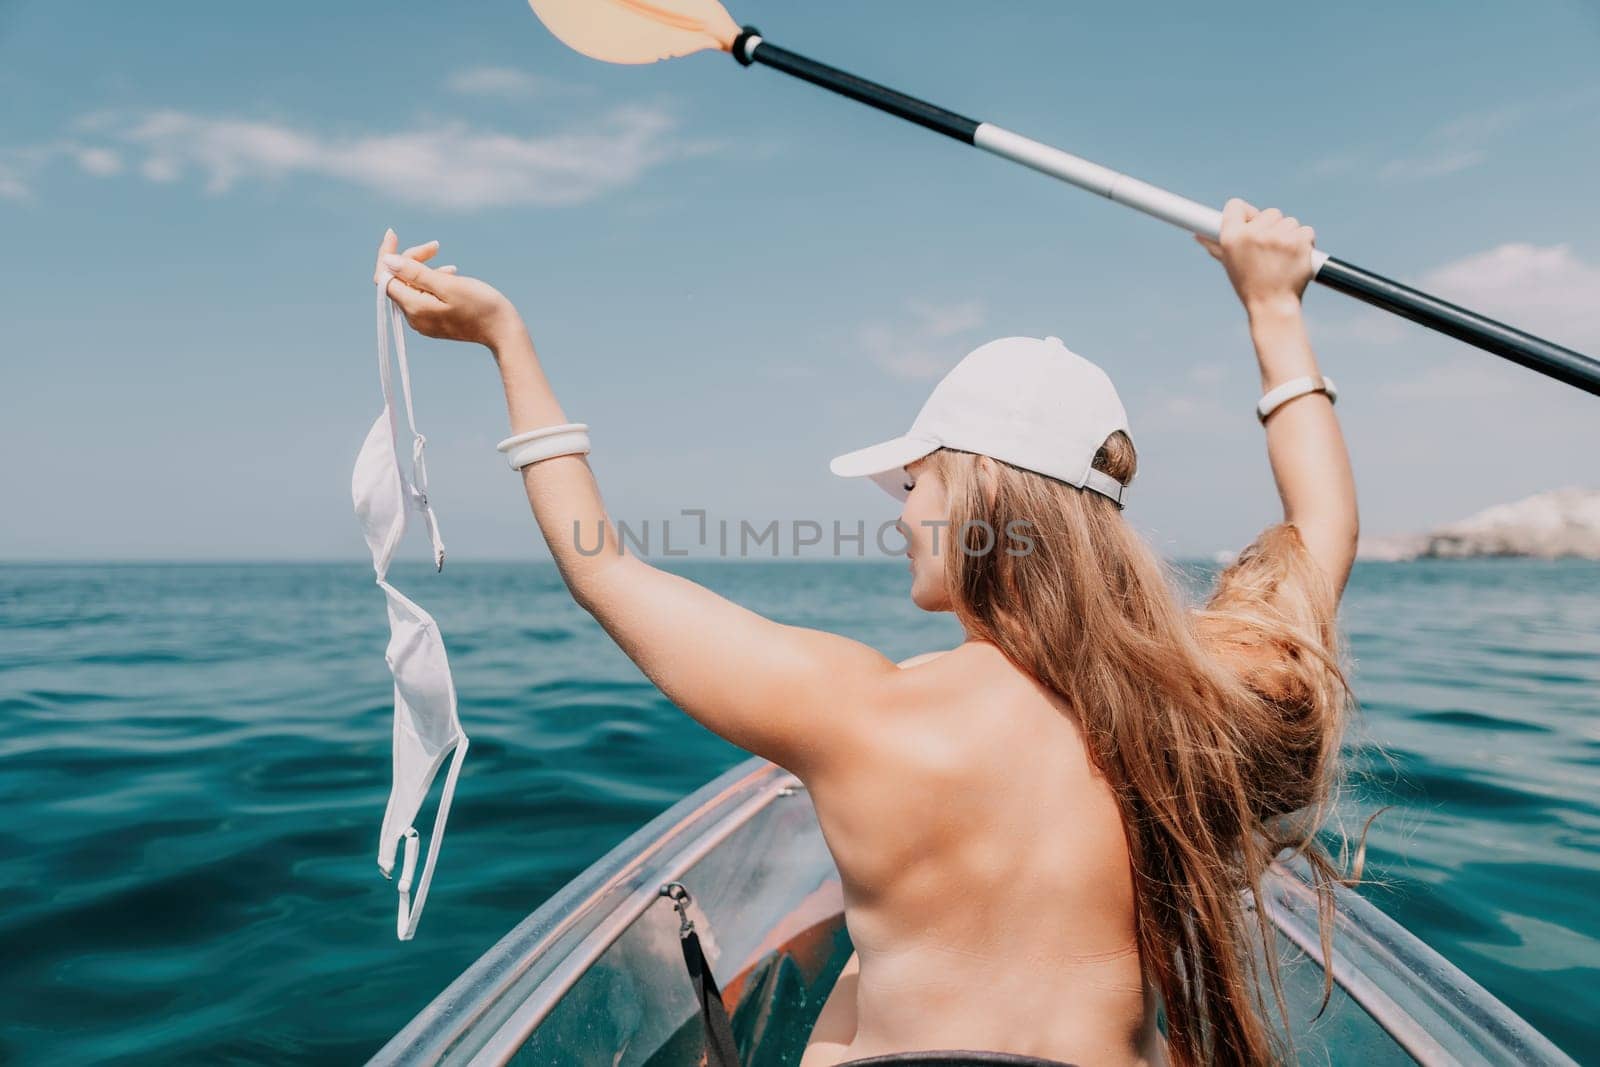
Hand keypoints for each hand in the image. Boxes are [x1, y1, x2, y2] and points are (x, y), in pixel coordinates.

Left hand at [373, 230, 519, 349]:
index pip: (385, 277)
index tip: (393, 233)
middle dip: (411, 259)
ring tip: (452, 266)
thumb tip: (388, 261)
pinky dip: (432, 282)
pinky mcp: (434, 322)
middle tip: (435, 246)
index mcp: (414, 308)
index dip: (386, 255)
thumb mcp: (448, 284)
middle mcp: (414, 317)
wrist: (502, 331)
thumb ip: (416, 273)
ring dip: (424, 270)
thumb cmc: (481, 306)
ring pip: (411, 287)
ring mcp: (424, 321)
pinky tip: (450, 275)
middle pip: (398, 281)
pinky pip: (423, 296)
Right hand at [1195, 199, 1316, 317]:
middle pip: (1269, 212)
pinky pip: (1306, 230)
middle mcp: (1254, 234)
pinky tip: (1296, 257)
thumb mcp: (1229, 264)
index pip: (1236, 205)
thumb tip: (1198, 235)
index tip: (1252, 222)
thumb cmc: (1249, 285)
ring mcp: (1278, 237)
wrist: (1273, 306)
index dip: (1246, 213)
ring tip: (1282, 257)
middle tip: (1269, 249)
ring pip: (1290, 221)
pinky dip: (1304, 242)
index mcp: (1232, 237)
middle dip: (1272, 227)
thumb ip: (1215, 245)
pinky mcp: (1299, 242)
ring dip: (1289, 235)